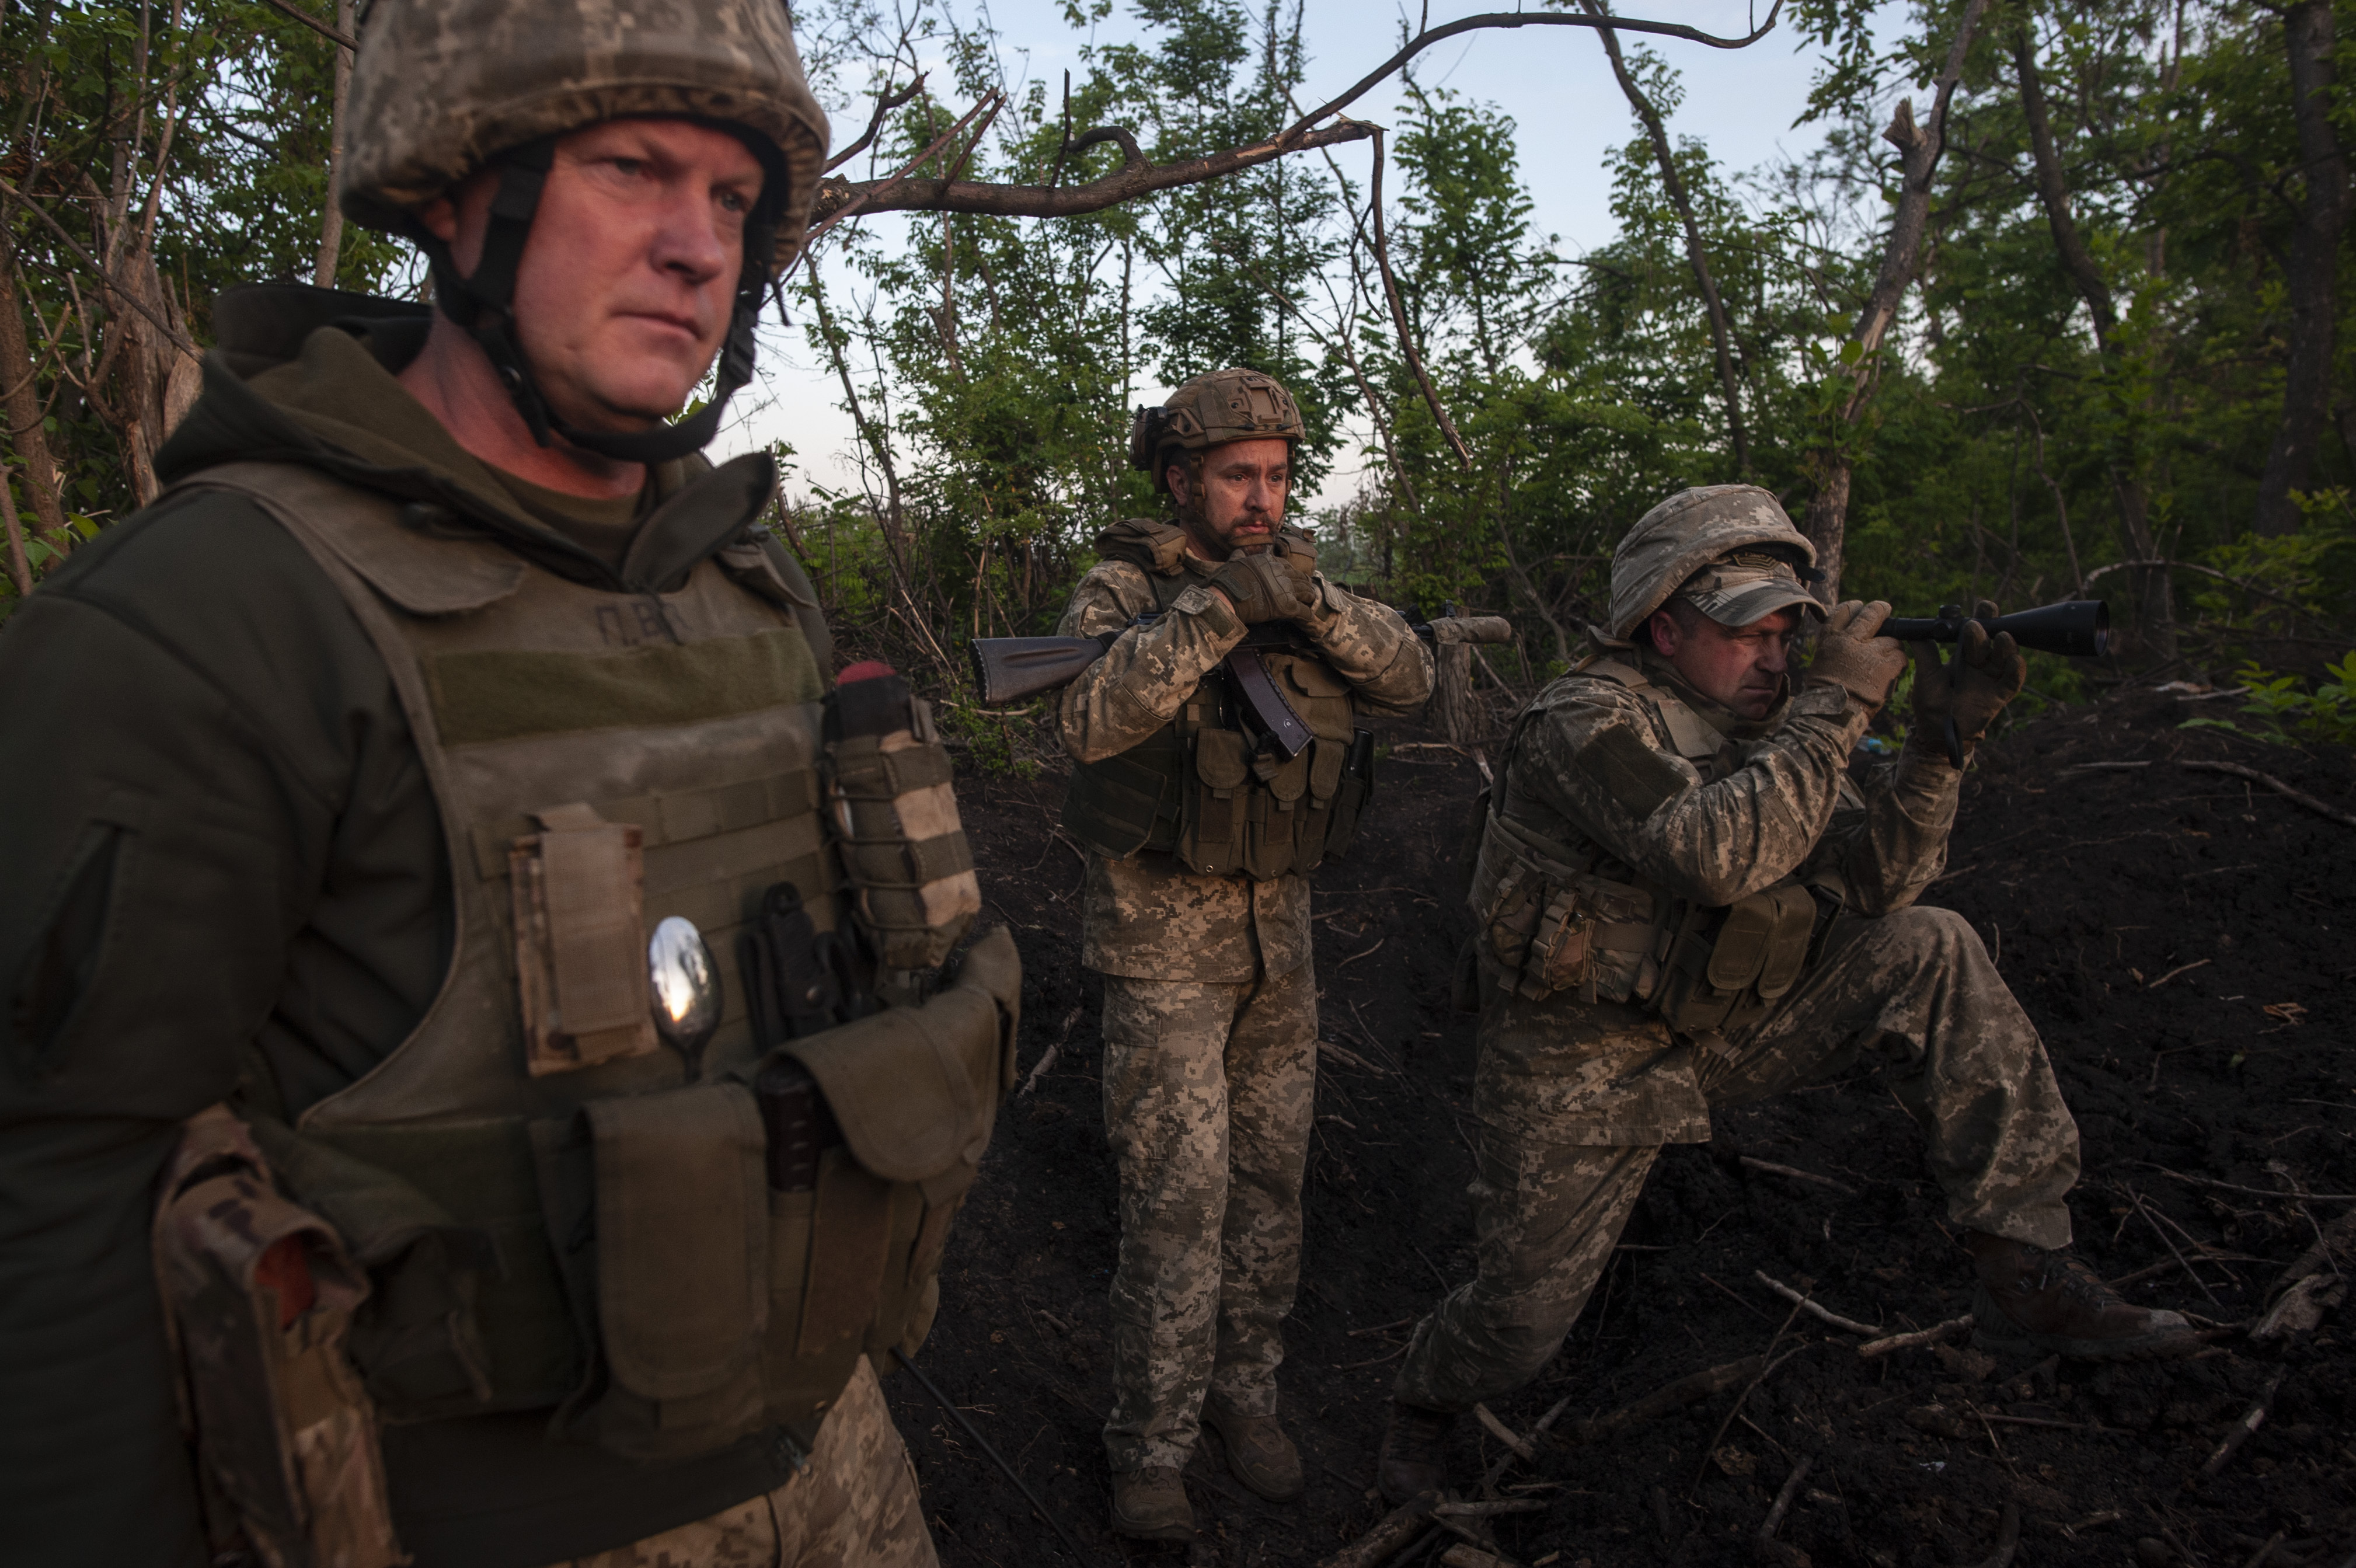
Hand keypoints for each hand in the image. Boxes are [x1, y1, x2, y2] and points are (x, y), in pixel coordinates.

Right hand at [1208, 549, 1317, 624]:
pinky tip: (1309, 616)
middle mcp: (1281, 573)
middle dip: (1304, 582)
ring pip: (1305, 591)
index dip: (1291, 571)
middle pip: (1299, 577)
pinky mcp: (1288, 606)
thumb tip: (1238, 551)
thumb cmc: (1228, 580)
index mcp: (1269, 562)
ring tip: (1311, 598)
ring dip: (1309, 595)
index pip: (1287, 565)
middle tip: (1307, 586)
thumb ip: (1239, 557)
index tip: (1294, 575)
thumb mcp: (1234, 562)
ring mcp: (1286, 589)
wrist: (1228, 597)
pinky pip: (1303, 610)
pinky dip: (1307, 614)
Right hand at [1804, 599, 1905, 708]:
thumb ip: (1838, 646)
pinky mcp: (1885, 665)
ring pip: (1892, 639)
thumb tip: (1850, 637)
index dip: (1855, 608)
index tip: (1860, 607)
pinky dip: (1898, 664)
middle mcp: (1849, 640)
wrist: (1832, 714)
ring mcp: (1869, 651)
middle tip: (1885, 611)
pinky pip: (1900, 656)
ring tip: (1883, 663)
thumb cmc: (1826, 693)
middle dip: (1881, 610)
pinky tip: (1890, 673)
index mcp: (1831, 639)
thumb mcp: (1823, 662)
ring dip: (1891, 649)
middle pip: (1872, 614)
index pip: (1844, 611)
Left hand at [1910, 598, 2025, 758]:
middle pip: (1991, 641)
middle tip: (1986, 615)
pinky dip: (2015, 670)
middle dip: (1991, 626)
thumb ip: (1925, 654)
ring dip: (2005, 646)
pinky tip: (2015, 660)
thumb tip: (1914, 630)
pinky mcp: (1999, 695)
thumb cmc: (1931, 703)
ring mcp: (1992, 679)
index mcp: (1964, 655)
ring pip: (2004, 658)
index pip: (1975, 633)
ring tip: (2002, 636)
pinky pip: (2011, 681)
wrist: (1937, 732)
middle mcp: (1981, 664)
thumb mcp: (1926, 676)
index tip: (1982, 606)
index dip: (1980, 618)